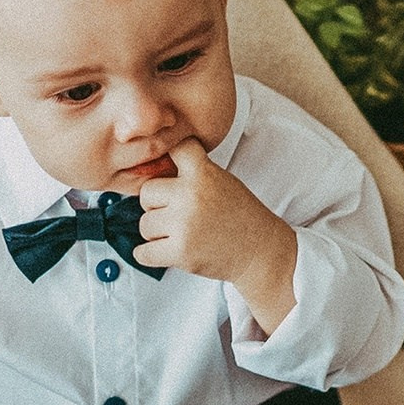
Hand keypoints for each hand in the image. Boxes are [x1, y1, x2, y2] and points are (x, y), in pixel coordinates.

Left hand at [133, 138, 296, 301]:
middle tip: (179, 214)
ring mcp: (184, 224)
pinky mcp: (180, 252)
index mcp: (203, 173)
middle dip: (158, 205)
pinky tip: (167, 250)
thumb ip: (190, 173)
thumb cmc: (239, 216)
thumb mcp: (220, 180)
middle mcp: (190, 195)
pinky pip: (143, 253)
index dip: (171, 162)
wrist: (260, 250)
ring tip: (181, 234)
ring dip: (157, 232)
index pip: (173, 150)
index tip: (175, 173)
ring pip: (144, 225)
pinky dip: (150, 255)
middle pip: (146, 193)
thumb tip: (148, 170)